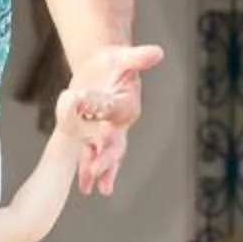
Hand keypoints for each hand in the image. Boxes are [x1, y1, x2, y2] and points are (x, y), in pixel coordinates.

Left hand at [61, 40, 164, 195]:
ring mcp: (107, 132)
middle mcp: (120, 123)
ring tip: (93, 189)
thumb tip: (158, 52)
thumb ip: (139, 58)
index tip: (103, 136)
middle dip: (107, 158)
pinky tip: (84, 186)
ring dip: (99, 171)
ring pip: (105, 155)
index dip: (112, 126)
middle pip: (115, 143)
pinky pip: (91, 155)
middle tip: (97, 171)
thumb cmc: (114, 61)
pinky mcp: (94, 135)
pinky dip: (87, 170)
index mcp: (127, 105)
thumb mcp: (123, 56)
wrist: (103, 69)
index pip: (118, 117)